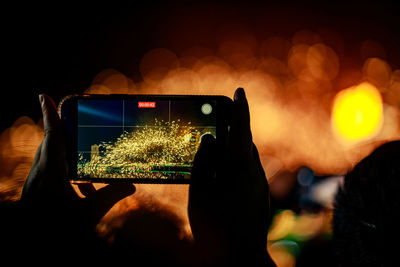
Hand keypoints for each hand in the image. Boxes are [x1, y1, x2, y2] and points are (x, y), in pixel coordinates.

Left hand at [21, 94, 134, 236]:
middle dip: (59, 130)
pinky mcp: (38, 194)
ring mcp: (37, 184)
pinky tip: (82, 186)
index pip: (52, 137)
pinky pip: (51, 174)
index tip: (44, 96)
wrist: (37, 246)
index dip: (50, 115)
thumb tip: (131, 186)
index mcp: (50, 173)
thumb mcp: (88, 214)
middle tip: (70, 118)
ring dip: (63, 151)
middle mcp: (40, 175)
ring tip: (79, 150)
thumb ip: (110, 196)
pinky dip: (65, 171)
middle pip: (50, 144)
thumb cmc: (58, 230)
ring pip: (49, 159)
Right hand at [189, 88, 274, 264]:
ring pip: (245, 158)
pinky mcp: (259, 196)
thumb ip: (204, 160)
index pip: (241, 128)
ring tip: (214, 151)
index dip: (239, 107)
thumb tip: (209, 137)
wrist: (242, 259)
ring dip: (232, 149)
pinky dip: (235, 165)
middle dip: (231, 129)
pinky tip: (222, 175)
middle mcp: (255, 173)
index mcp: (240, 168)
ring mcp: (259, 185)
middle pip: (243, 142)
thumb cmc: (216, 228)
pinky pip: (247, 171)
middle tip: (216, 122)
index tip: (238, 90)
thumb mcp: (201, 192)